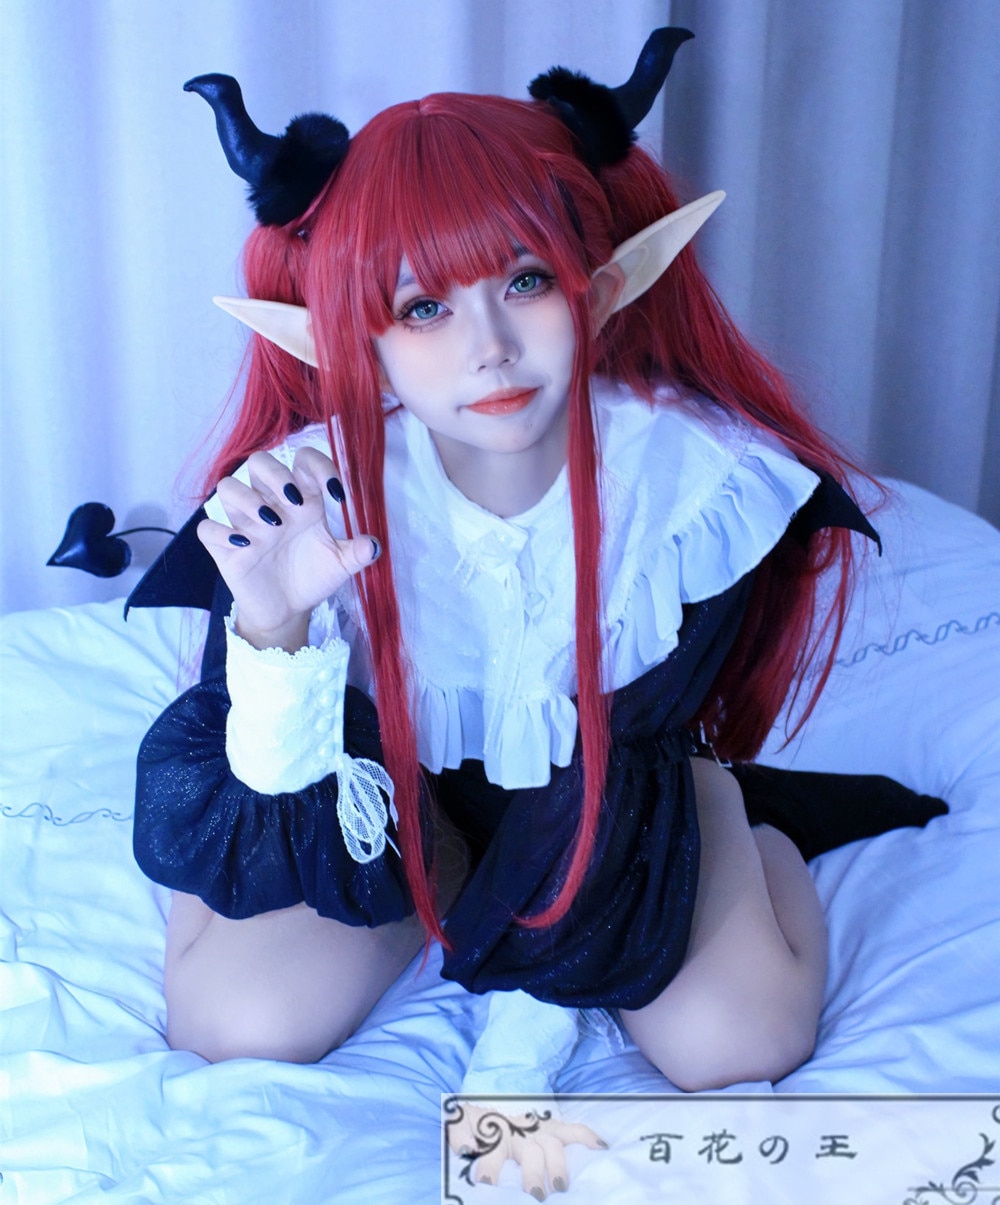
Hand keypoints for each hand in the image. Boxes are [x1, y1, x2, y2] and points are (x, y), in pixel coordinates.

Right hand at [197, 446, 377, 650]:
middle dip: (275, 473)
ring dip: (247, 499)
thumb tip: (373, 544)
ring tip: (272, 524)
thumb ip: (358, 552)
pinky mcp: (224, 548)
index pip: (304, 461)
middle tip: (296, 503)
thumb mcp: (341, 566)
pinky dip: (221, 532)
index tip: (338, 495)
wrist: (288, 610)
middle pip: (258, 462)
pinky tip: (245, 545)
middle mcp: (271, 504)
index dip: (321, 467)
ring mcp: (245, 523)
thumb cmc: (312, 577)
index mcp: (302, 500)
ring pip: (227, 487)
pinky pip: (207, 529)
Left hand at [448, 1103, 605, 1197]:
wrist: (494, 1090)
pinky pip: (574, 1129)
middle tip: (536, 1194)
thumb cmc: (478, 1117)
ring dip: (557, 1165)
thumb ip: (459, 1135)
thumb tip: (465, 1148)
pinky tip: (601, 1148)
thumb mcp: (461, 1123)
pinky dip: (588, 1137)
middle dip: (533, 1173)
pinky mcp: (554, 1126)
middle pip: (529, 1152)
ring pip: (552, 1145)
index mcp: (495, 1135)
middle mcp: (520, 1133)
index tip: (486, 1183)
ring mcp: (539, 1129)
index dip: (489, 1168)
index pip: (492, 1152)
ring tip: (561, 1186)